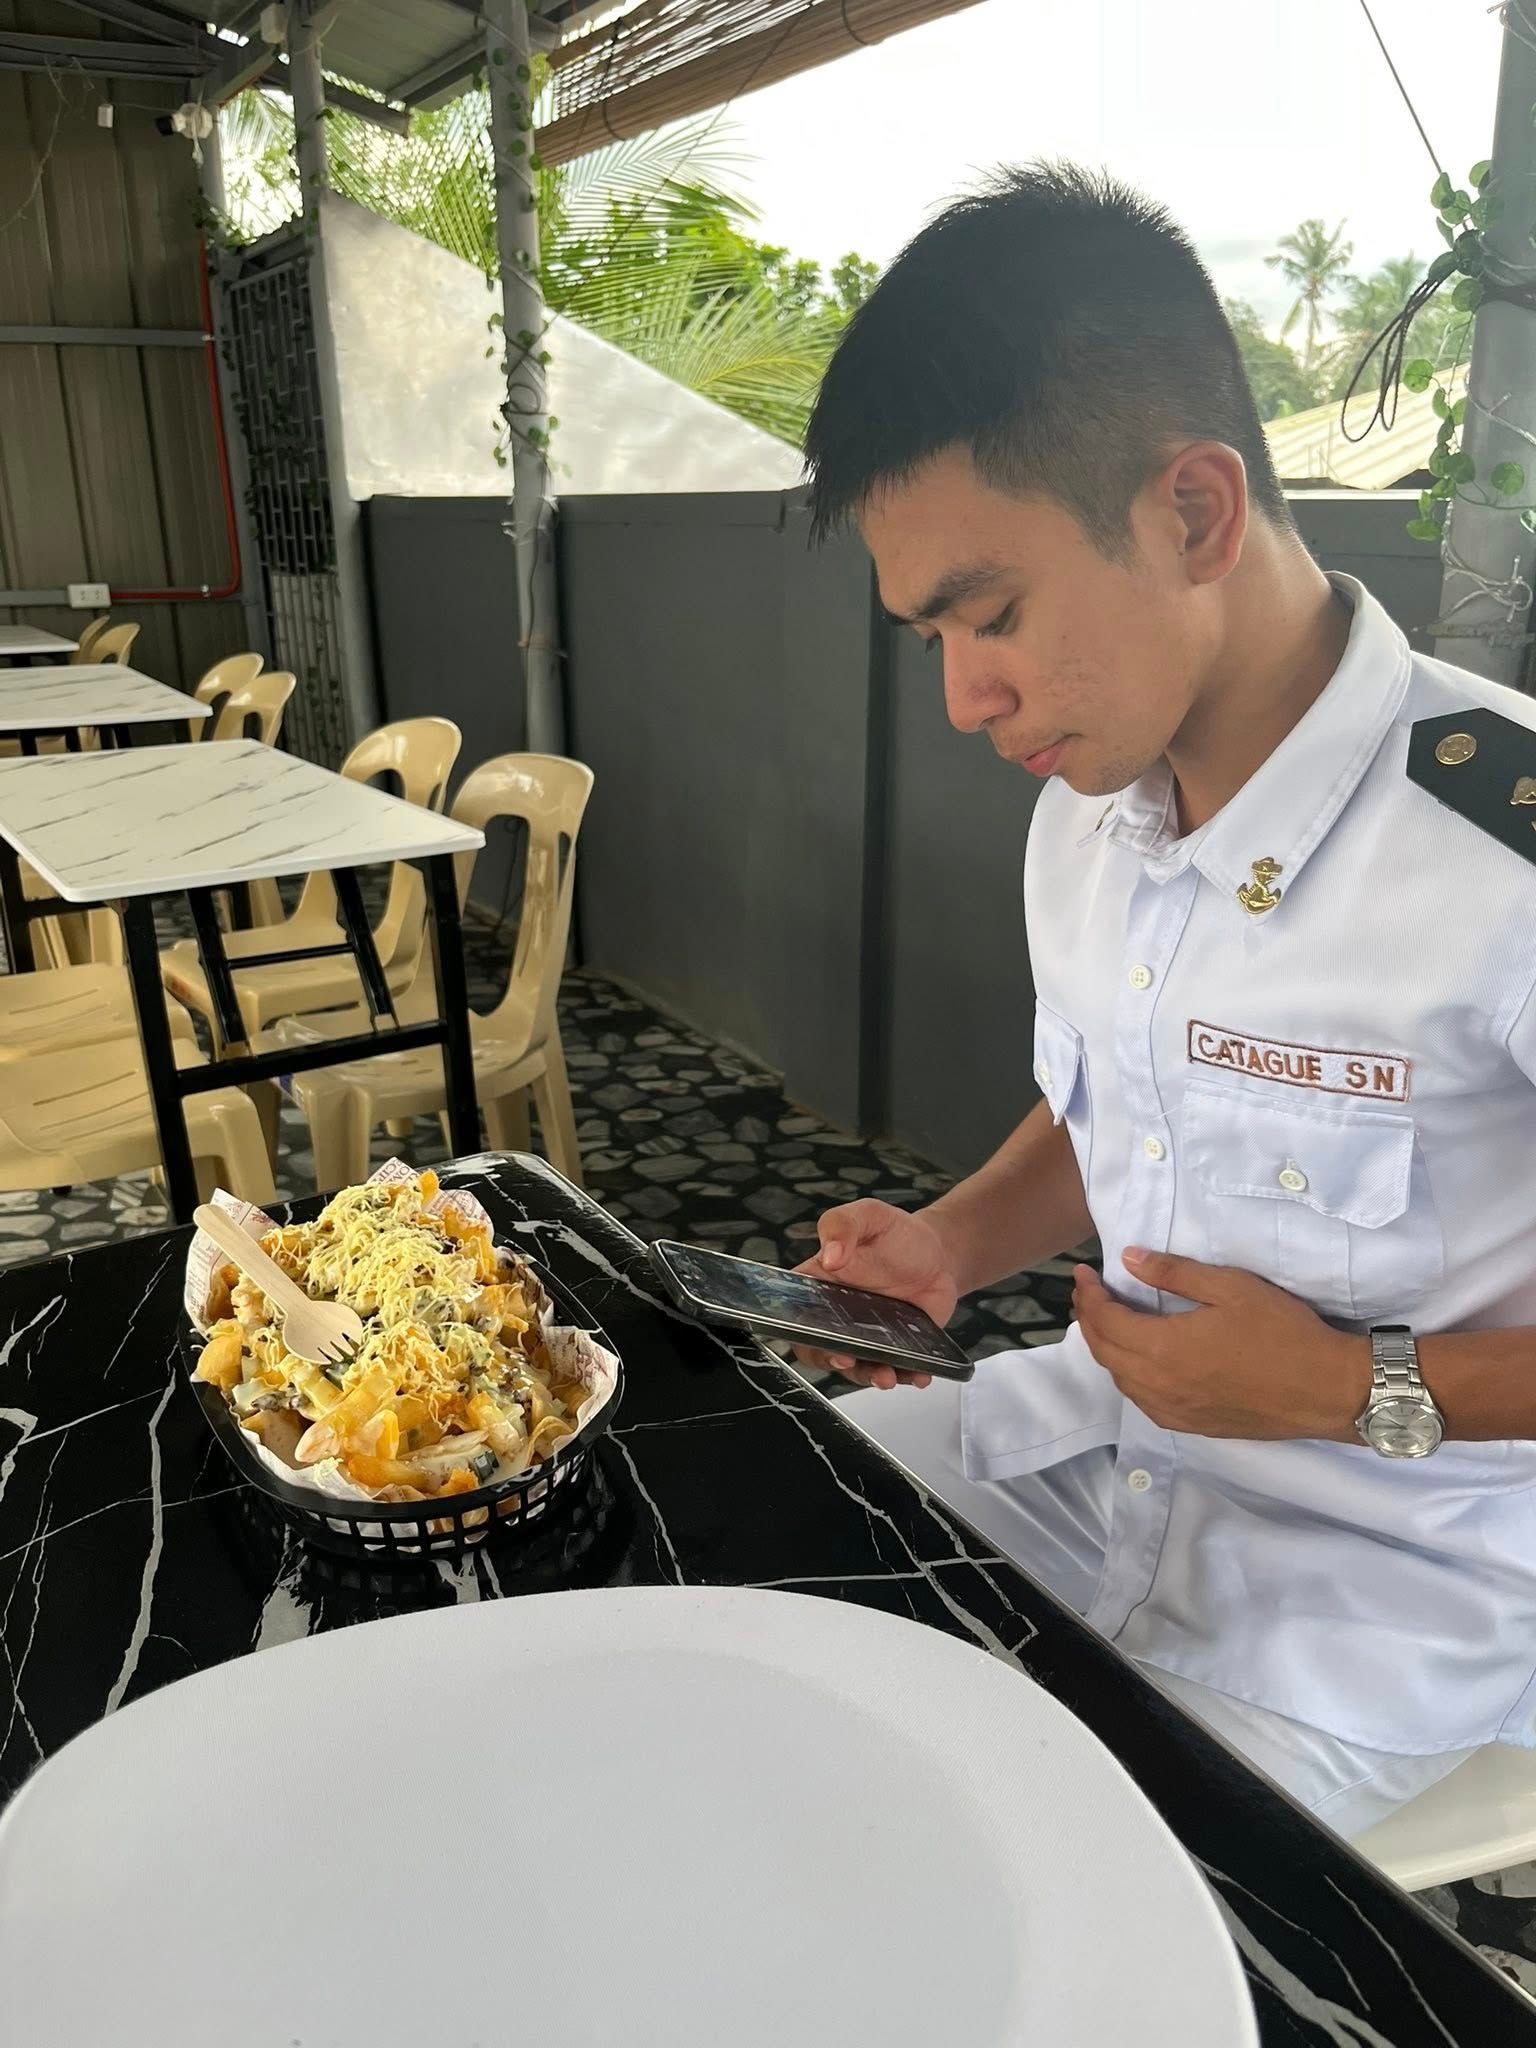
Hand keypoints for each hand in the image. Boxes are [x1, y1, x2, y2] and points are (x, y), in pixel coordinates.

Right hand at [792, 1200, 961, 1390]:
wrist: (939, 1253)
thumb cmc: (896, 1234)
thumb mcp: (869, 1216)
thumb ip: (843, 1225)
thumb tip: (830, 1255)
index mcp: (820, 1285)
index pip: (796, 1315)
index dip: (800, 1333)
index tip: (817, 1338)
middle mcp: (838, 1317)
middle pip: (821, 1350)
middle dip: (832, 1362)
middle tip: (849, 1361)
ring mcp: (867, 1337)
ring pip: (858, 1368)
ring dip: (870, 1377)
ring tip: (887, 1376)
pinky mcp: (896, 1349)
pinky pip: (896, 1370)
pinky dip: (907, 1377)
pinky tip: (919, 1375)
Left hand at [1071, 1248, 1369, 1440]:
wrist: (1327, 1390)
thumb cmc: (1283, 1332)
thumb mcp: (1231, 1287)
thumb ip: (1174, 1274)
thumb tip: (1129, 1259)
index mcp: (1164, 1349)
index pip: (1105, 1321)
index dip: (1088, 1295)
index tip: (1084, 1273)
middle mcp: (1160, 1385)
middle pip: (1104, 1353)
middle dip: (1089, 1319)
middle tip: (1089, 1293)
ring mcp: (1175, 1411)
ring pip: (1121, 1381)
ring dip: (1106, 1350)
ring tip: (1107, 1322)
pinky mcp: (1193, 1426)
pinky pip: (1143, 1402)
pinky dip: (1128, 1377)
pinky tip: (1138, 1363)